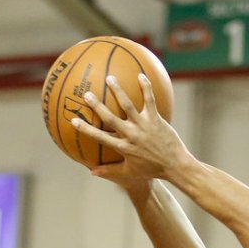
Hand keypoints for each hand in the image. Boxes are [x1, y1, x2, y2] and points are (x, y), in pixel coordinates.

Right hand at [73, 75, 192, 183]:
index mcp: (123, 147)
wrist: (175, 166)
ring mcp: (144, 126)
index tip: (73, 121)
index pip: (100, 137)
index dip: (86, 129)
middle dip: (97, 106)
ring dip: (118, 91)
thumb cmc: (152, 170)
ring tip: (110, 78)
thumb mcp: (130, 172)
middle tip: (86, 94)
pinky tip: (141, 75)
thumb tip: (91, 172)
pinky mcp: (156, 119)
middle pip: (110, 118)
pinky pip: (150, 100)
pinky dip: (146, 87)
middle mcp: (131, 135)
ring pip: (128, 105)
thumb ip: (110, 170)